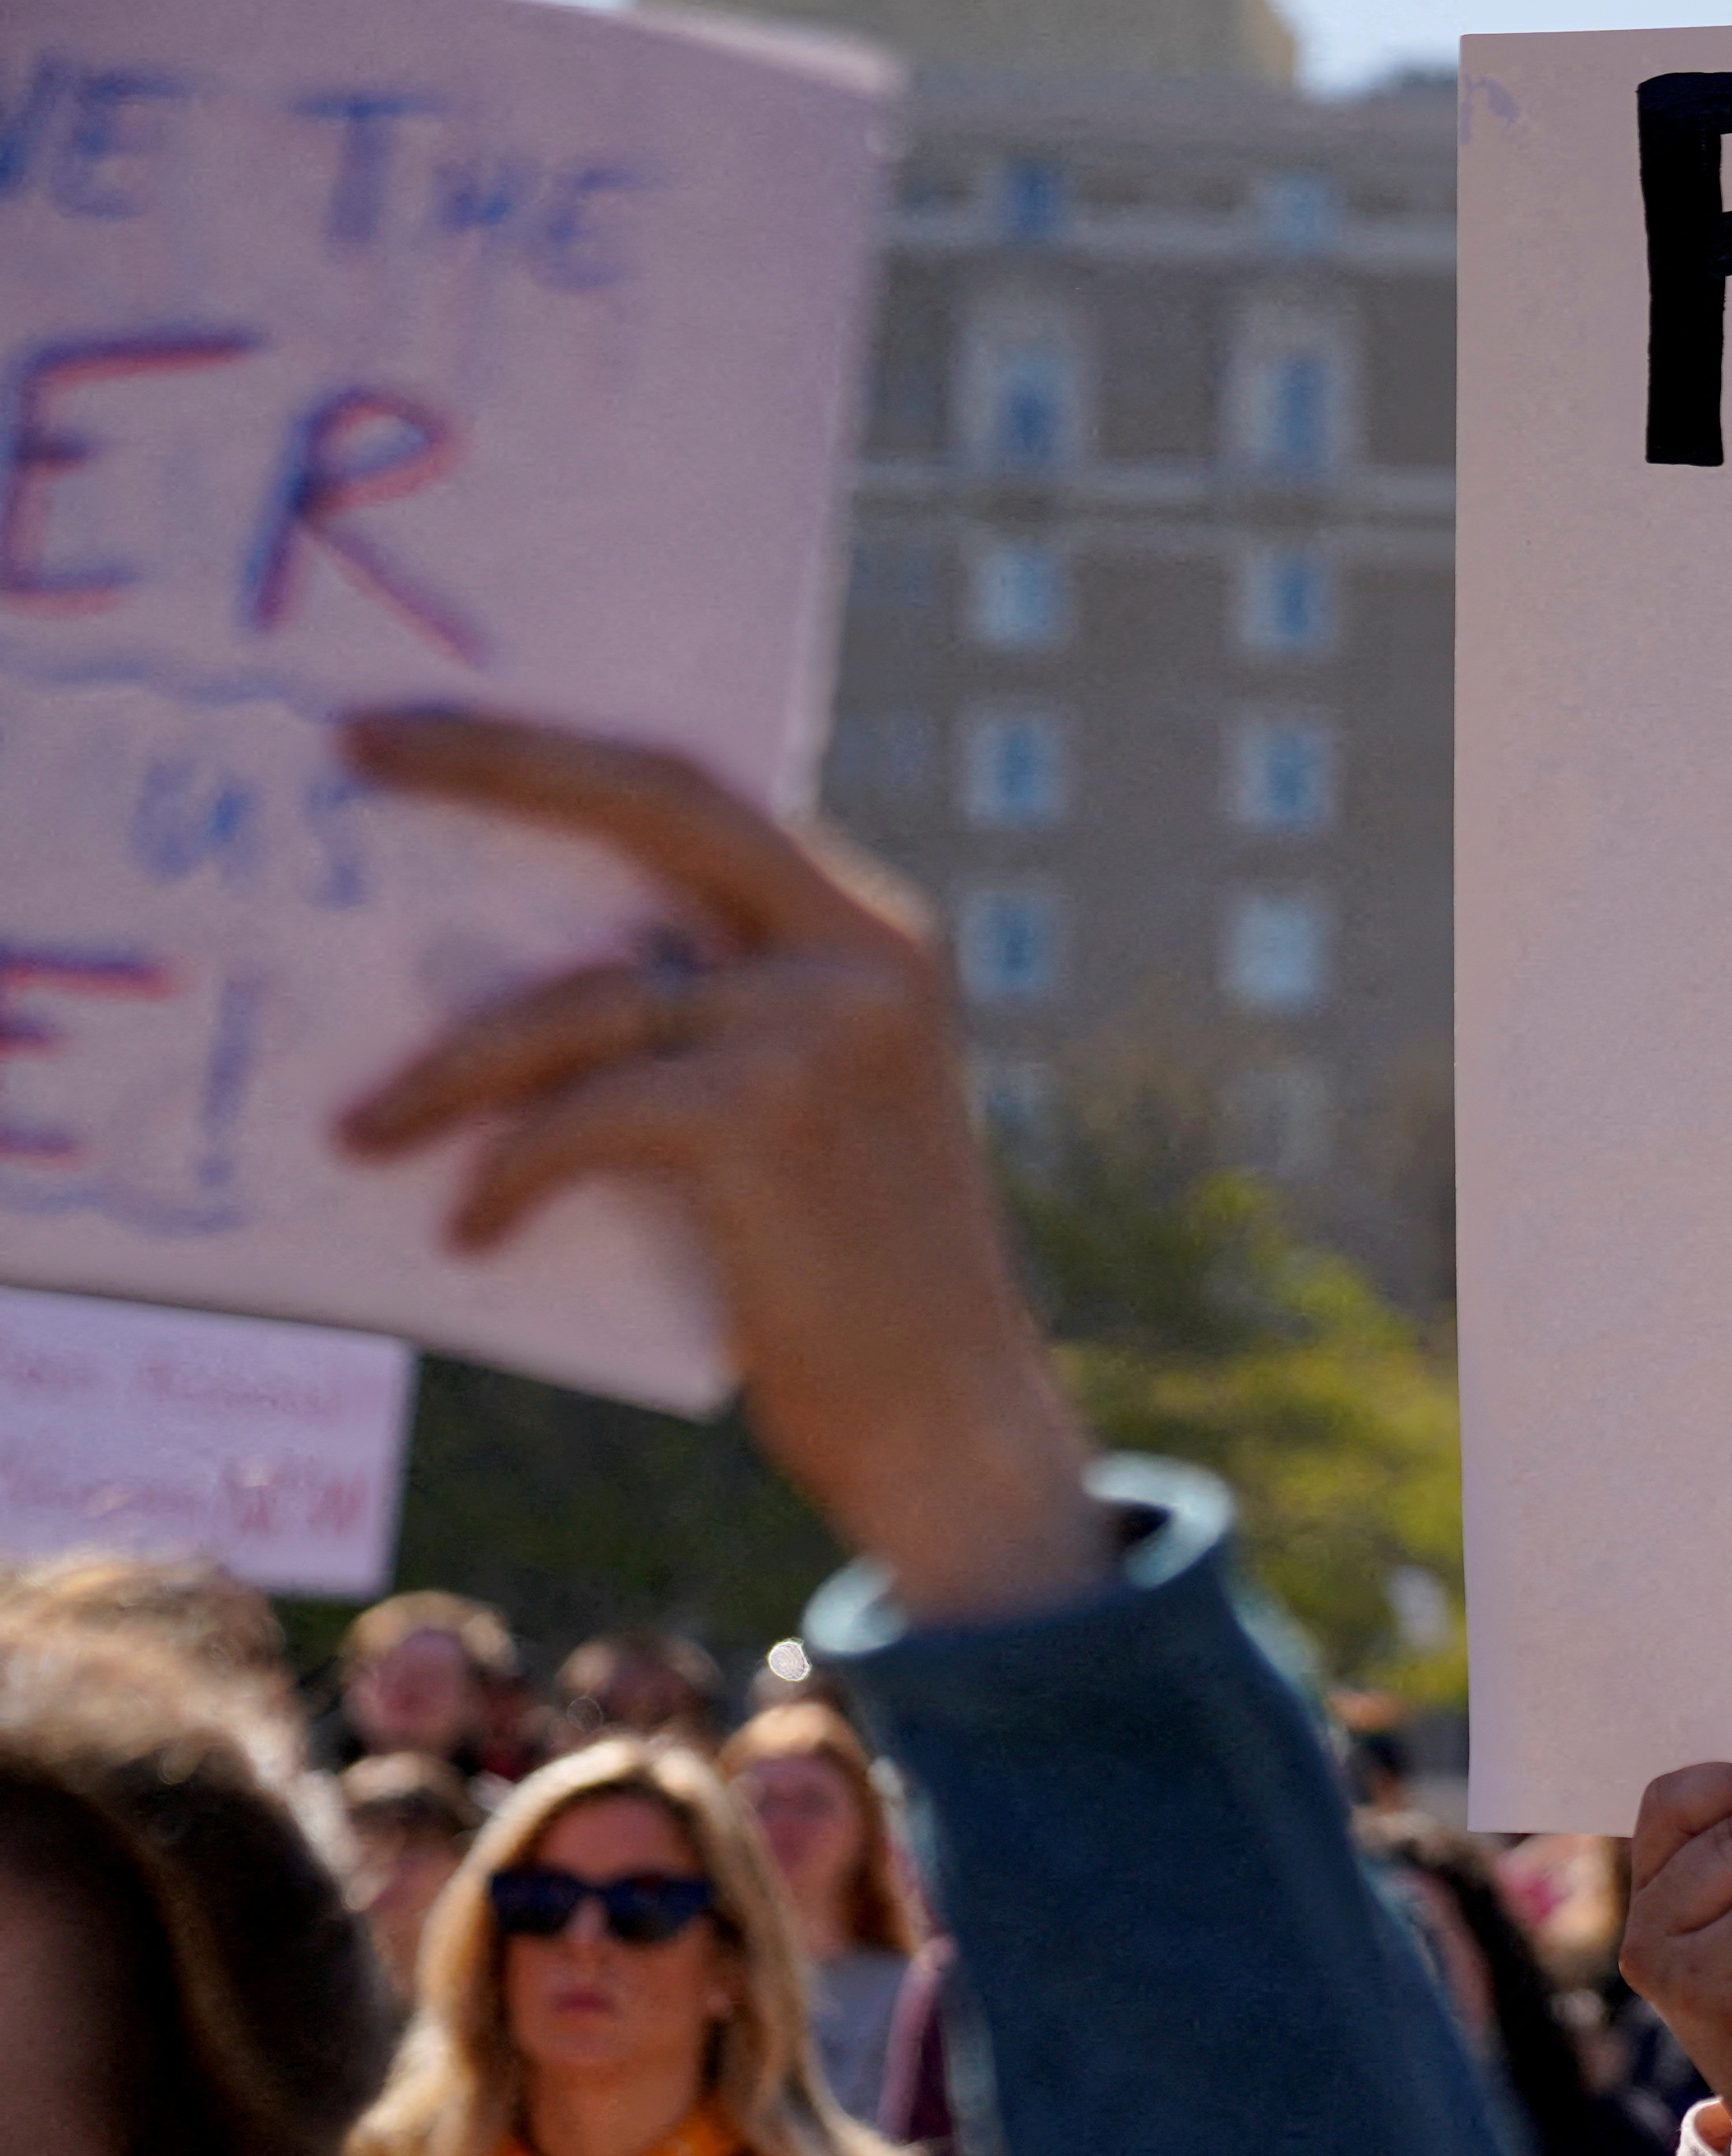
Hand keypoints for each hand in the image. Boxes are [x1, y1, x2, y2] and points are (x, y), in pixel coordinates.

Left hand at [332, 710, 1099, 1626]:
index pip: (700, 792)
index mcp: (878, 936)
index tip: (422, 731)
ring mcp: (822, 1031)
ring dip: (447, 1068)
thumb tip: (506, 951)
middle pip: (651, 802)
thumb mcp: (799, 1109)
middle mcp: (865, 956)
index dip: (556, 751)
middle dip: (493, 760)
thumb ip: (709, 1011)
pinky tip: (473, 1236)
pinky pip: (579, 1118)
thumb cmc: (851, 1282)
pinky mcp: (767, 1122)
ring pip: (577, 1000)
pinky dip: (505, 1173)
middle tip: (356, 749)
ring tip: (362, 1130)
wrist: (951, 1423)